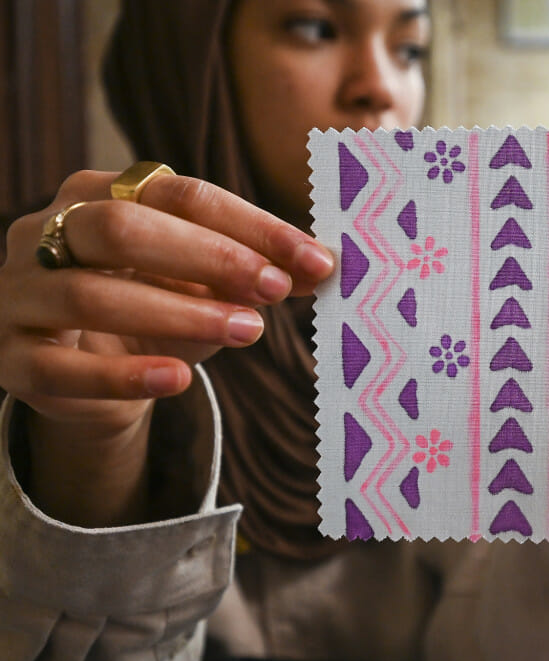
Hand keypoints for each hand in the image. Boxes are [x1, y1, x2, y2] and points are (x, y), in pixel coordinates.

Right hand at [0, 169, 333, 523]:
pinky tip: (179, 381)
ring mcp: (21, 294)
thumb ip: (257, 273)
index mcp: (99, 194)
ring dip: (178, 314)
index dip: (251, 226)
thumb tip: (320, 266)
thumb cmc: (152, 310)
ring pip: (91, 295)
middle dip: (209, 258)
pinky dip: (124, 375)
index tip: (314, 259)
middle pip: (123, 229)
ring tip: (246, 331)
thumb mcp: (207, 287)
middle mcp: (47, 233)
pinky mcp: (12, 359)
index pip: (179, 194)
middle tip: (276, 288)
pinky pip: (62, 368)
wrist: (89, 377)